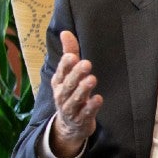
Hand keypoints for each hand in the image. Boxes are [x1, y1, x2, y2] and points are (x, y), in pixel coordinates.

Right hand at [49, 30, 102, 157]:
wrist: (69, 125)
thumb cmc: (71, 92)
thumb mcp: (68, 74)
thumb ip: (70, 52)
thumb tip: (66, 32)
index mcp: (58, 82)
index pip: (61, 72)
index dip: (65, 65)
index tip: (72, 56)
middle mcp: (62, 95)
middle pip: (68, 85)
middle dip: (76, 74)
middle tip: (86, 64)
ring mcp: (70, 109)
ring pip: (75, 99)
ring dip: (83, 89)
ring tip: (92, 79)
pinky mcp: (80, 120)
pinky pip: (85, 113)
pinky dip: (91, 107)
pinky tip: (98, 99)